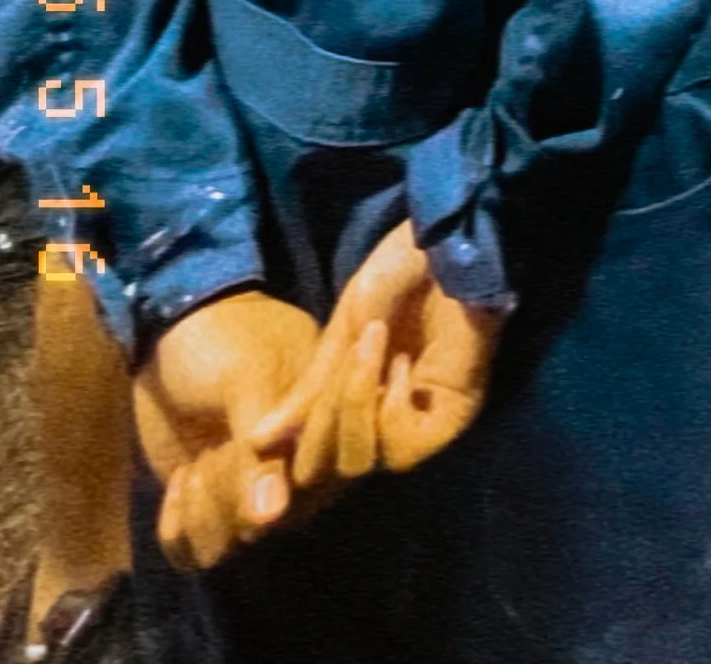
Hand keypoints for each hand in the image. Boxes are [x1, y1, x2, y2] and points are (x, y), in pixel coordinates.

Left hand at [134, 291, 322, 571]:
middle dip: (235, 493)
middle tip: (217, 449)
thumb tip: (274, 516)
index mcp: (323, 428)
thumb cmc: (224, 338)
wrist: (170, 329)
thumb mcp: (247, 376)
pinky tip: (179, 480)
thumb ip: (260, 448)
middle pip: (275, 524)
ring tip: (197, 465)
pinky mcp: (207, 508)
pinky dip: (178, 526)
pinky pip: (194, 551)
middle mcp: (296, 469)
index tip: (245, 445)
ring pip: (232, 545)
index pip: (323, 487)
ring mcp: (249, 491)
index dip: (285, 479)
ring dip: (205, 510)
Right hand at [250, 219, 502, 496]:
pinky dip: (389, 412)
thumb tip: (258, 442)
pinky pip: (403, 448)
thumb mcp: (341, 334)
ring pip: (363, 462)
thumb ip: (308, 392)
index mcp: (360, 401)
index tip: (287, 405)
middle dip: (323, 416)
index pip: (313, 453)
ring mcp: (420, 420)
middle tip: (345, 354)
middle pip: (332, 468)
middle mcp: (388, 420)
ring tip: (371, 345)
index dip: (294, 436)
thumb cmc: (396, 275)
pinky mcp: (452, 414)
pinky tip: (399, 367)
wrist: (442, 241)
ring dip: (355, 403)